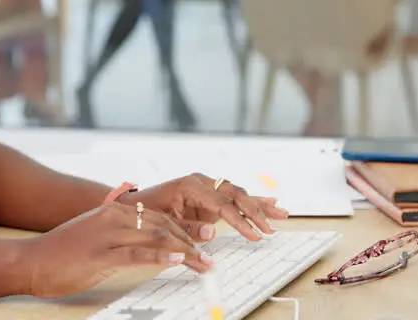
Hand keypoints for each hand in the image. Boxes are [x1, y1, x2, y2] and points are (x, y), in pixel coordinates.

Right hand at [18, 202, 213, 297]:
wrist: (31, 261)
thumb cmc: (63, 253)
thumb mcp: (97, 237)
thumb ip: (122, 236)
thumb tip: (150, 245)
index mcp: (115, 211)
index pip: (160, 218)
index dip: (186, 228)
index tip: (206, 239)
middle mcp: (114, 217)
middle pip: (164, 226)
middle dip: (192, 239)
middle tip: (213, 251)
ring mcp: (107, 234)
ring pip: (156, 238)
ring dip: (186, 251)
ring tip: (205, 262)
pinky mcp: (100, 254)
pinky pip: (136, 254)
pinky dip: (161, 257)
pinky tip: (179, 261)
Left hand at [132, 174, 288, 242]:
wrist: (135, 205)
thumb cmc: (148, 213)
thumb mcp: (165, 224)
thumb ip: (189, 229)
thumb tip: (213, 233)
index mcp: (191, 186)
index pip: (222, 204)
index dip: (240, 220)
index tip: (254, 235)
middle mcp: (202, 182)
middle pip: (235, 194)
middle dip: (255, 212)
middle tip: (270, 228)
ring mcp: (208, 186)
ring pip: (239, 193)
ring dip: (260, 205)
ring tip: (282, 213)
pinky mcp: (211, 195)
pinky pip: (234, 197)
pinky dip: (253, 201)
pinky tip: (272, 202)